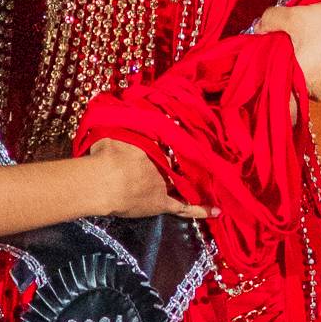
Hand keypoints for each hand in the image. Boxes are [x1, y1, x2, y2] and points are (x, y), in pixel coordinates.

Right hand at [84, 138, 207, 222]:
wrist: (103, 182)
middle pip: (179, 158)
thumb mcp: (111, 134)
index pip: (168, 139)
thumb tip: (117, 111)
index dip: (173, 137)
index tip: (179, 128)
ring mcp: (165, 183)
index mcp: (152, 145)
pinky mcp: (163, 203)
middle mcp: (163, 163)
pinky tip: (217, 210)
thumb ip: (119, 126)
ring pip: (186, 180)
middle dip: (188, 156)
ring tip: (214, 179)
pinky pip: (186, 208)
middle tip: (200, 152)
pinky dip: (201, 209)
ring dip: (197, 179)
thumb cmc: (104, 157)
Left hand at [259, 0, 320, 104]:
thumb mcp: (294, 17)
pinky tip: (314, 47)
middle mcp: (315, 93)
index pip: (280, 109)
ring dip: (300, 68)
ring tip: (297, 46)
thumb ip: (269, 21)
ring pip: (306, 82)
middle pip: (291, 91)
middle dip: (283, 75)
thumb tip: (259, 28)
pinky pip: (320, 77)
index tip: (260, 86)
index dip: (269, 100)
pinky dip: (315, 66)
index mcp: (299, 84)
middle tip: (277, 55)